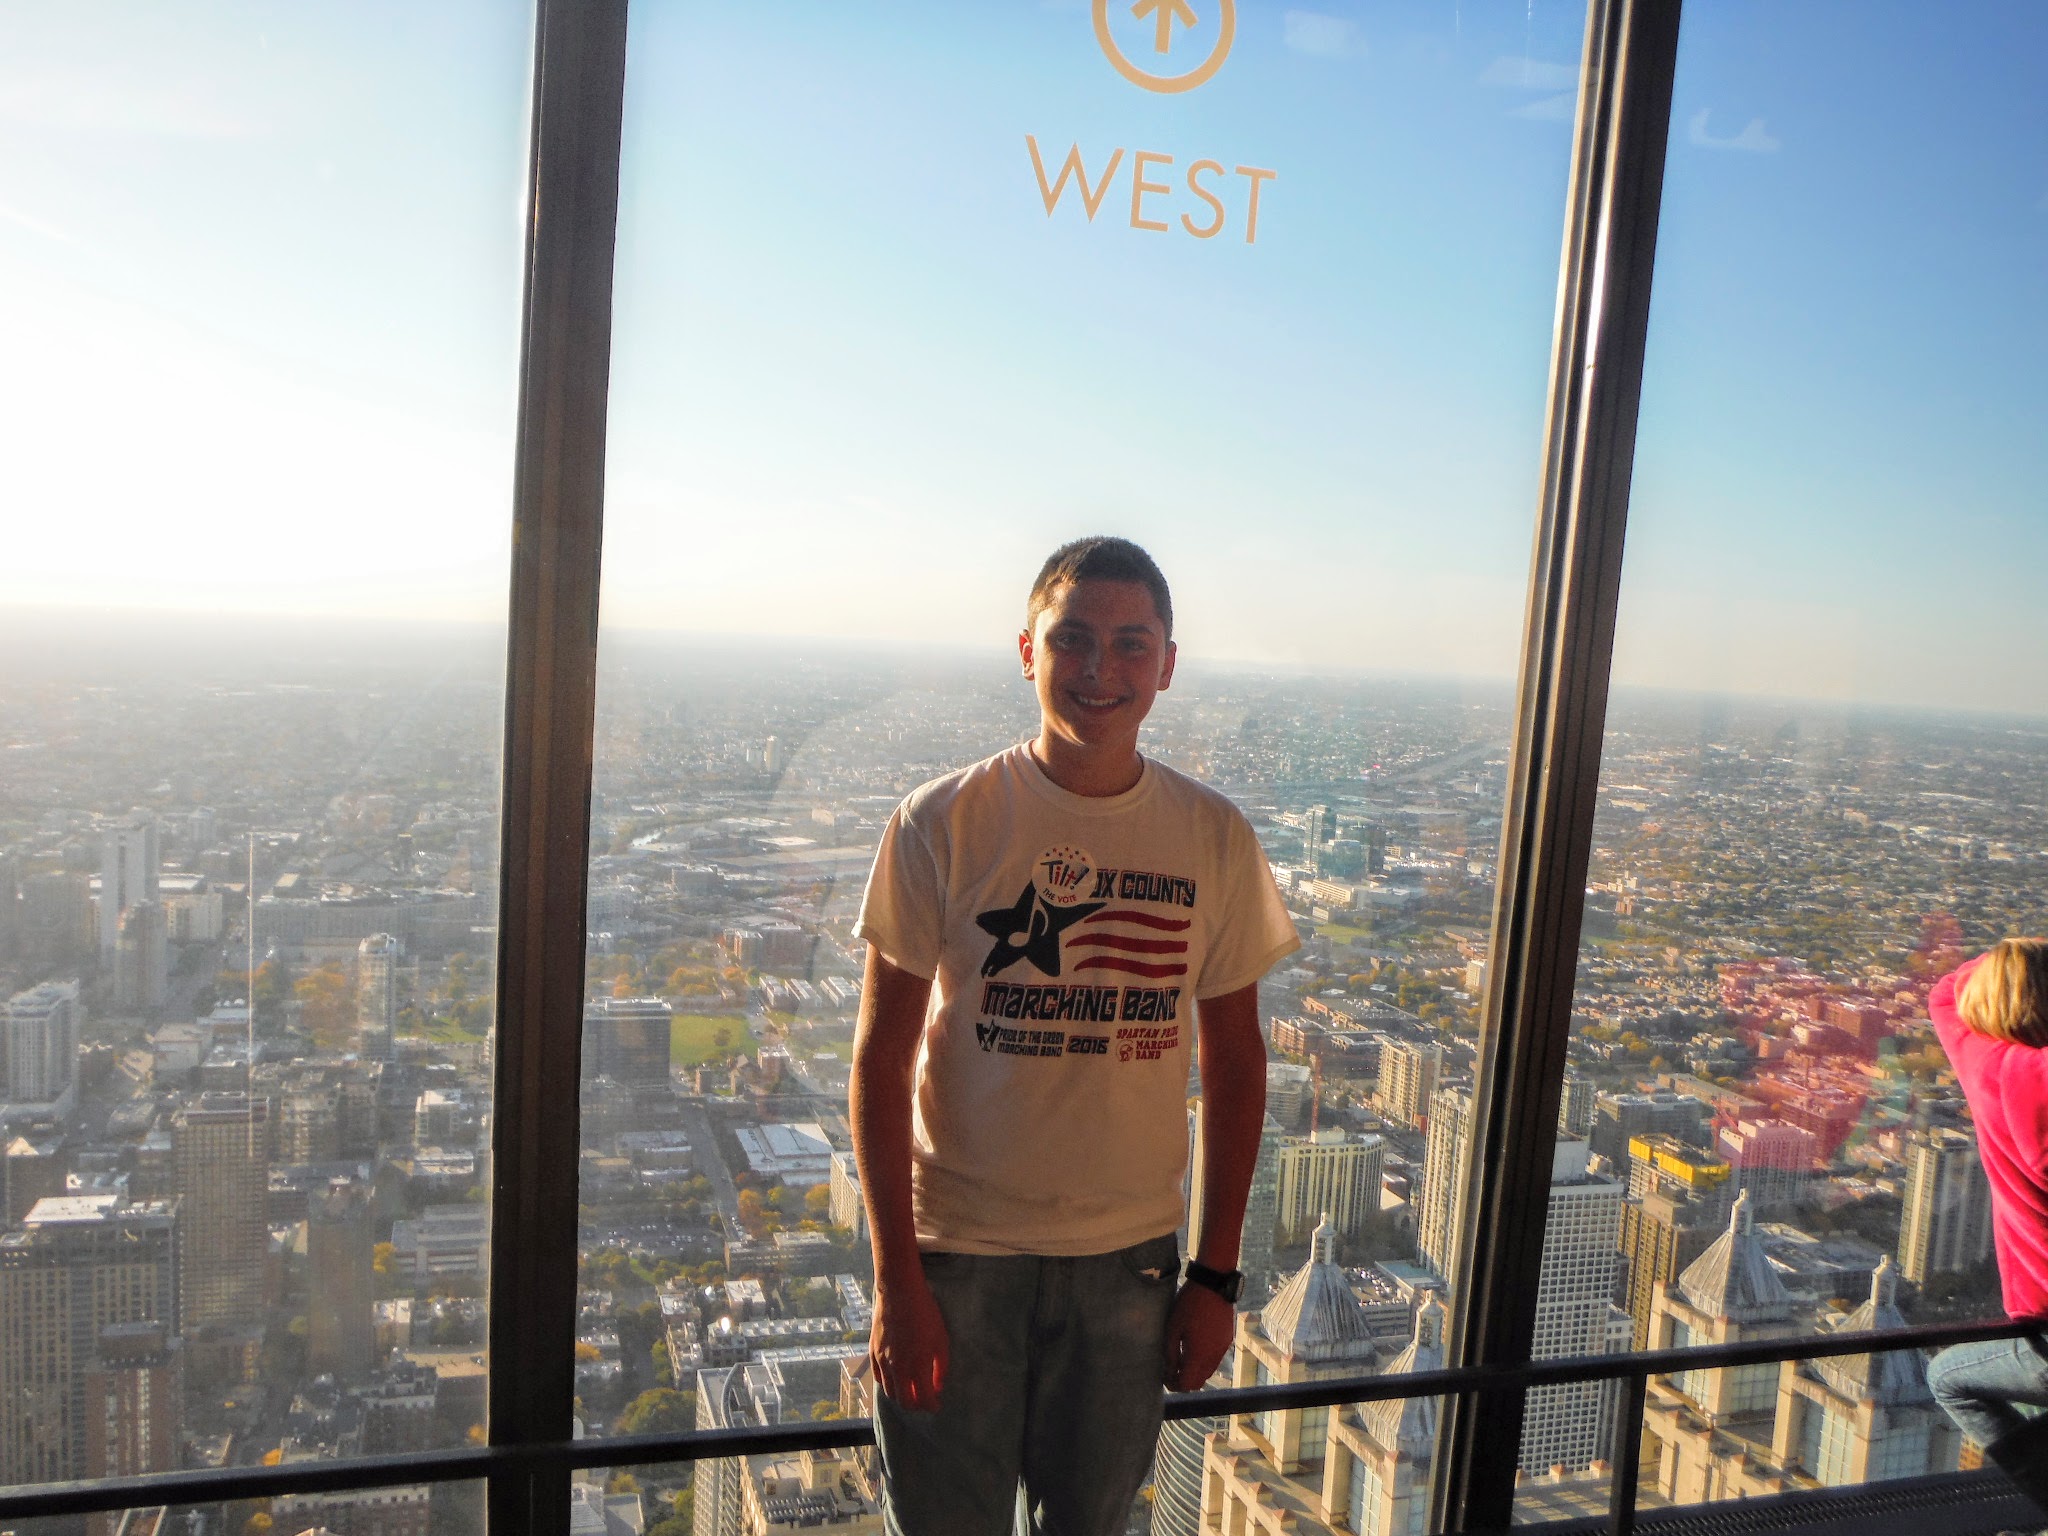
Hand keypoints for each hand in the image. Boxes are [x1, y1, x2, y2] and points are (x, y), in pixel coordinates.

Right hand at [870, 1272, 949, 1409]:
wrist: (899, 1292)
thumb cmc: (925, 1314)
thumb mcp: (941, 1339)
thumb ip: (941, 1367)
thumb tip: (938, 1386)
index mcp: (918, 1365)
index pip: (924, 1399)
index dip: (931, 1406)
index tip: (936, 1405)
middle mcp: (898, 1368)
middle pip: (904, 1402)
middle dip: (916, 1405)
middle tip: (924, 1400)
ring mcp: (883, 1361)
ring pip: (890, 1392)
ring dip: (901, 1396)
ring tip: (911, 1390)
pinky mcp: (872, 1353)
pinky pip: (879, 1378)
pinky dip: (889, 1383)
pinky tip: (897, 1377)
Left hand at [1163, 1280, 1234, 1390]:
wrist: (1214, 1285)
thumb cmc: (1189, 1305)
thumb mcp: (1173, 1328)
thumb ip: (1171, 1353)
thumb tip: (1168, 1371)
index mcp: (1199, 1356)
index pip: (1187, 1384)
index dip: (1174, 1385)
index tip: (1164, 1375)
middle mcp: (1213, 1357)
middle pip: (1198, 1382)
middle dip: (1184, 1381)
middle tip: (1171, 1369)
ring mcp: (1222, 1349)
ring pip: (1207, 1372)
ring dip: (1194, 1371)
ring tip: (1181, 1357)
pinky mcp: (1227, 1340)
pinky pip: (1214, 1359)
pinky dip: (1203, 1361)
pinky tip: (1194, 1346)